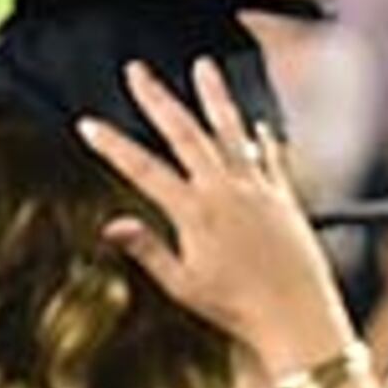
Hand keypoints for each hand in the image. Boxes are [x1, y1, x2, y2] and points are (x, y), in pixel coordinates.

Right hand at [77, 58, 357, 373]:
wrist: (299, 320)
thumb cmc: (240, 310)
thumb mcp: (183, 286)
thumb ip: (147, 250)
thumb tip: (112, 226)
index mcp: (196, 213)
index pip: (143, 169)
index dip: (112, 146)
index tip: (88, 124)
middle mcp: (227, 194)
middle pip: (185, 133)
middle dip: (156, 98)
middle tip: (136, 70)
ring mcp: (259, 193)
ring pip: (232, 132)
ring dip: (215, 97)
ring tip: (203, 67)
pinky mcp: (286, 201)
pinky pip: (271, 160)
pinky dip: (262, 140)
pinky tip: (257, 125)